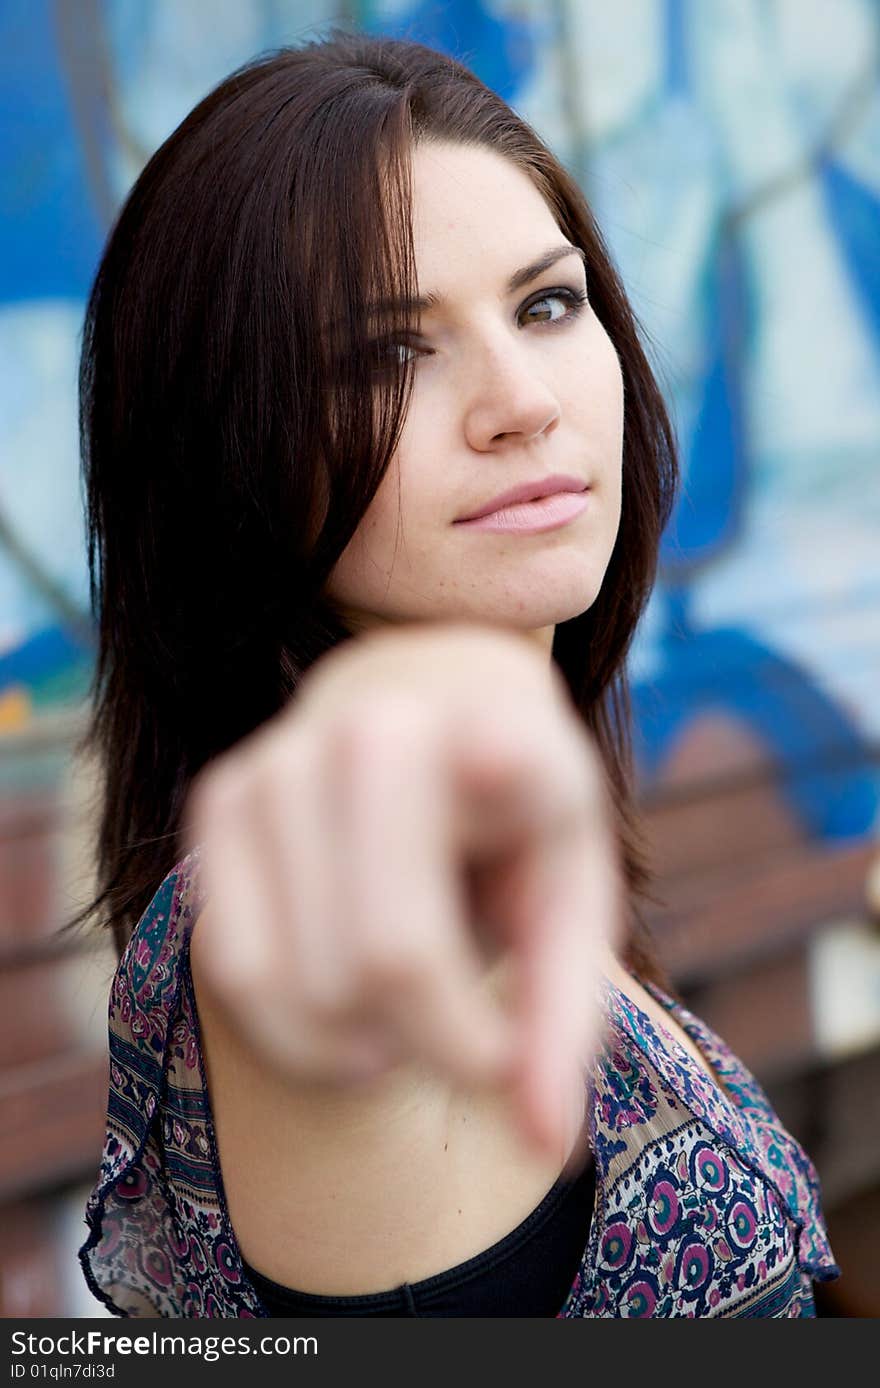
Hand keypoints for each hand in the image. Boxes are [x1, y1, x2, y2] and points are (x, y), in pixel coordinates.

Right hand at [182, 621, 621, 1156]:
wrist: (422, 705)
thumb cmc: (511, 818)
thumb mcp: (568, 897)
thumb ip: (564, 1018)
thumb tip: (545, 1146)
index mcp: (496, 730)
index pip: (490, 803)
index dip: (469, 886)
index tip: (491, 902)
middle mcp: (375, 726)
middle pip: (388, 962)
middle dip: (440, 1048)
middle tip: (477, 1044)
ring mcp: (282, 758)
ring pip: (305, 984)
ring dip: (368, 1045)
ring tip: (415, 1009)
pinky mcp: (218, 797)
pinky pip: (235, 968)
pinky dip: (298, 1033)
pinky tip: (351, 1009)